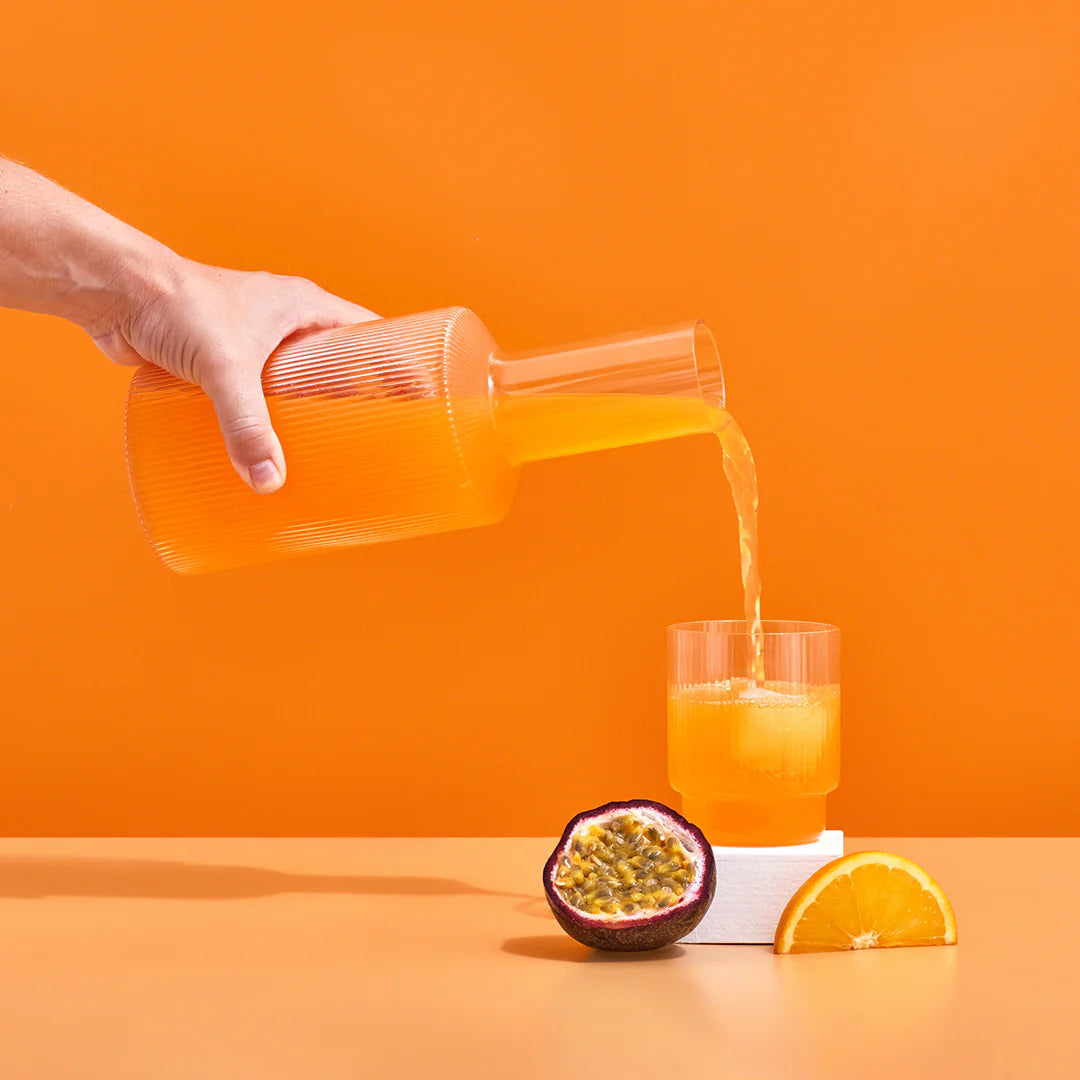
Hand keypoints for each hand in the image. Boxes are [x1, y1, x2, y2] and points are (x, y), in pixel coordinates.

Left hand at [92, 255, 377, 492]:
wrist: (114, 290)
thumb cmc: (176, 304)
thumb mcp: (226, 368)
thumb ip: (248, 425)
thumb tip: (269, 481)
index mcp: (305, 307)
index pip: (370, 334)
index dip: (398, 364)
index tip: (419, 398)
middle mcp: (285, 322)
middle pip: (340, 363)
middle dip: (359, 398)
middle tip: (374, 438)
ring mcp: (253, 341)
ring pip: (299, 380)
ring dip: (313, 410)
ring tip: (328, 450)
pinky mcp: (222, 360)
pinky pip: (262, 392)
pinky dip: (273, 416)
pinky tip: (273, 445)